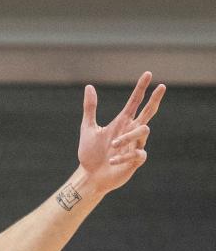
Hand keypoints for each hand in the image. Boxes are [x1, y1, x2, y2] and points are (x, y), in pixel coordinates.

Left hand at [78, 71, 164, 194]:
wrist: (90, 176)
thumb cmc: (90, 154)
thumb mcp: (88, 129)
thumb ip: (90, 108)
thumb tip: (89, 86)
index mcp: (122, 122)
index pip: (135, 102)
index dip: (141, 88)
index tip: (148, 74)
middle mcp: (131, 131)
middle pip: (148, 113)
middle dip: (154, 100)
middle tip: (162, 87)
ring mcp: (135, 145)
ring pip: (143, 131)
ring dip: (128, 137)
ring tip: (113, 145)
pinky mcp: (136, 160)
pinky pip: (138, 153)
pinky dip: (124, 156)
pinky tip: (112, 160)